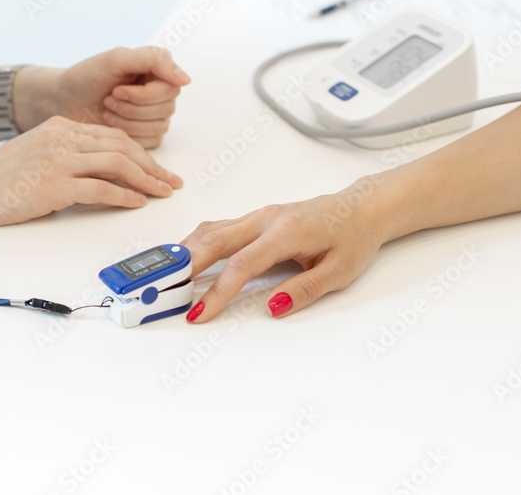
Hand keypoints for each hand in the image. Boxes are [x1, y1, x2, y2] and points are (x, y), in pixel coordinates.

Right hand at [0, 116, 183, 229]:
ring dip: (146, 180)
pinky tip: (136, 203)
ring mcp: (58, 160)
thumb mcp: (34, 156)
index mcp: (59, 126)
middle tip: (171, 181)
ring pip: (117, 163)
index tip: (158, 169)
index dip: (141, 153)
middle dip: (152, 165)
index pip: (112, 135)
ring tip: (162, 193)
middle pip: (122, 146)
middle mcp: (61, 137)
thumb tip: (97, 176)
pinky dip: (124, 196)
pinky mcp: (54, 185)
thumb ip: (64, 157)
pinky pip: (100, 188)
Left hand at [15, 47, 190, 148]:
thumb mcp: (116, 59)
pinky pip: (151, 142)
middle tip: (108, 100)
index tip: (116, 89)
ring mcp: (153, 116)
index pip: (172, 87)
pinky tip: (109, 125)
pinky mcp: (145, 137)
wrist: (61, 101)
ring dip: (127, 120)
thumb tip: (186, 80)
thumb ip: (152, 60)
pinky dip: (127, 135)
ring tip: (106, 110)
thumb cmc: (85, 77)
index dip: (144, 94)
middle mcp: (159, 93)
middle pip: (167, 108)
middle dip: (132, 107)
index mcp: (156, 71)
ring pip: (160, 127)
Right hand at [180, 192, 387, 322]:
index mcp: (286, 233)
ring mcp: (257, 216)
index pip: (241, 264)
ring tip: (163, 278)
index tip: (199, 313)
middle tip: (160, 291)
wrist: (360, 208)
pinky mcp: (253, 218)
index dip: (217, 291)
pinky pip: (217, 228)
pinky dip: (195, 244)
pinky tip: (184, 259)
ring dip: (184, 253)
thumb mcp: (339, 272)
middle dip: (183, 267)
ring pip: (210, 231)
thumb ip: (303, 291)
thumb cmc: (351, 237)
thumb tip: (272, 308)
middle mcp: (265, 219)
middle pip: (212, 241)